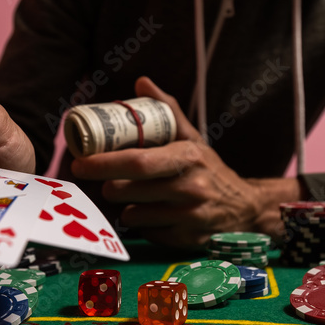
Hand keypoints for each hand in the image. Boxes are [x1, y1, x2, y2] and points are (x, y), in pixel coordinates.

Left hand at [71, 77, 299, 247]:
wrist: (244, 208)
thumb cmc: (209, 170)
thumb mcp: (192, 139)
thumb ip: (167, 111)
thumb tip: (142, 83)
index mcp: (188, 157)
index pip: (137, 162)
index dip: (104, 163)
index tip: (80, 162)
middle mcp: (190, 188)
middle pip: (127, 191)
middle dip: (110, 186)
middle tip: (110, 182)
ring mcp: (188, 218)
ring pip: (132, 215)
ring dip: (126, 207)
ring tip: (138, 198)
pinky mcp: (185, 241)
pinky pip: (146, 233)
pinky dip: (144, 225)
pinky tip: (156, 216)